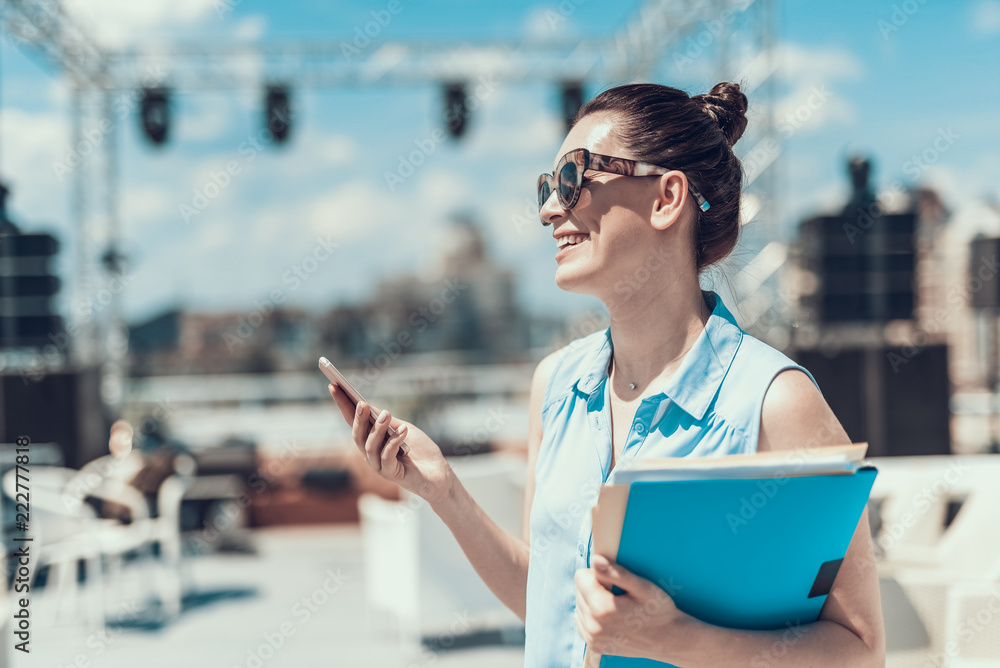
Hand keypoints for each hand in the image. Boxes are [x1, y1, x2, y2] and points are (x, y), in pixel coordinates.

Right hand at [327, 383, 452, 505]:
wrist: (440, 473)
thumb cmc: (422, 450)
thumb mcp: (404, 428)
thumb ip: (388, 421)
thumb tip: (368, 405)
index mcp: (372, 441)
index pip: (353, 421)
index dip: (343, 405)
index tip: (334, 386)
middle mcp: (371, 454)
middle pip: (358, 435)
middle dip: (357, 418)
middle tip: (361, 403)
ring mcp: (379, 466)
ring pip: (370, 446)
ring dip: (377, 429)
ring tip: (386, 415)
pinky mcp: (392, 474)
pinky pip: (387, 456)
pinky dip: (394, 442)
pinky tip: (403, 430)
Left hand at [574, 554, 690, 661]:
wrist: (669, 639)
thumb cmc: (658, 610)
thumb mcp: (643, 587)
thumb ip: (616, 573)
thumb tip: (595, 560)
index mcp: (602, 609)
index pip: (581, 577)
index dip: (598, 574)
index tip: (615, 582)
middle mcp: (593, 626)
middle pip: (579, 591)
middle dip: (595, 588)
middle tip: (619, 595)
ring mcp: (594, 639)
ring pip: (579, 605)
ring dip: (593, 602)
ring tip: (617, 607)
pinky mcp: (596, 646)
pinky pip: (582, 622)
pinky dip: (592, 616)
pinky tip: (611, 617)